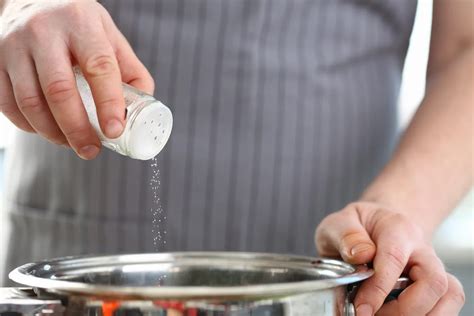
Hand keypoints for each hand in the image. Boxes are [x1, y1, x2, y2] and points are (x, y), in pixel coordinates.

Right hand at [0, 0, 153, 158]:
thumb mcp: (109, 36)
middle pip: (60, 90)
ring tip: (71, 145)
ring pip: (30, 102)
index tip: (114, 131)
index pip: (99, 66)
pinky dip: (28, 126)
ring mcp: (14, 46)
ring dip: (52, 133)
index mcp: (81, 24)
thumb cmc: (78, 24)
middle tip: (91, 150)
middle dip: (77, 129)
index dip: (108, 103)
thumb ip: (130, 70)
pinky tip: (47, 131)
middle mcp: (44, 32)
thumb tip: (141, 111)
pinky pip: (7, 104)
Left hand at [315, 202, 464, 314]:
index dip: (378, 288)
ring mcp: (433, 267)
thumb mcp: (339, 223)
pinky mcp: (437, 285)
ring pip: (449, 295)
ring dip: (421, 314)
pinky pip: (448, 304)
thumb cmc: (356, 228)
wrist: (375, 226)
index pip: (394, 258)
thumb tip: (360, 254)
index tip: (362, 309)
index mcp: (396, 227)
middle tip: (374, 315)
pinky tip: (399, 315)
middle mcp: (421, 248)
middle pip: (433, 281)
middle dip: (406, 308)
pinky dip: (429, 315)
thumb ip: (346, 235)